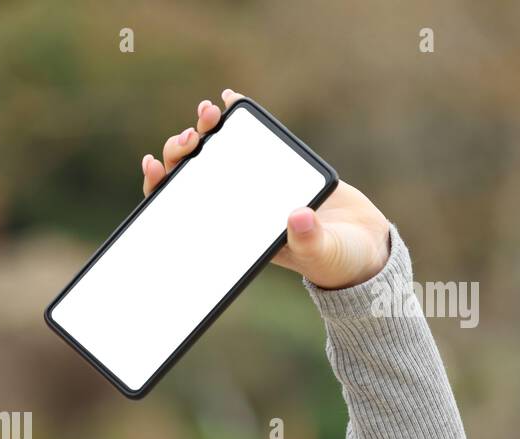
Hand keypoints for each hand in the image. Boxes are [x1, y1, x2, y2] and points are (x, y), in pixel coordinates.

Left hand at [141, 89, 390, 289]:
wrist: (364, 244)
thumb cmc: (335, 258)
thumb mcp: (322, 253)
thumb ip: (309, 240)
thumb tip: (296, 217)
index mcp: (231, 233)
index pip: (180, 211)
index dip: (161, 188)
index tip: (154, 167)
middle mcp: (234, 206)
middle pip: (190, 176)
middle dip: (180, 153)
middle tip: (189, 138)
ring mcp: (251, 184)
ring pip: (214, 154)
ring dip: (205, 131)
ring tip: (208, 112)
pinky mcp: (275, 165)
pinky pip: (249, 139)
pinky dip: (237, 118)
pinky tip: (230, 99)